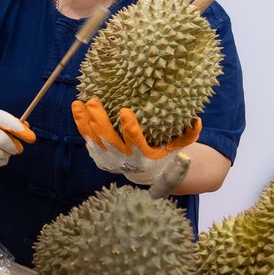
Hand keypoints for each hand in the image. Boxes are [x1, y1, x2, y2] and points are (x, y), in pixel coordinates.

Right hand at [0, 108, 36, 168]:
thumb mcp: (2, 118)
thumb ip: (15, 123)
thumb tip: (27, 129)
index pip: (8, 123)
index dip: (21, 131)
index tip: (32, 138)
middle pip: (3, 141)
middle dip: (14, 147)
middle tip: (19, 148)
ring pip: (1, 154)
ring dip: (8, 153)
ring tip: (6, 149)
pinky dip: (2, 160)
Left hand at [72, 98, 200, 184]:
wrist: (148, 172)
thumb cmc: (164, 153)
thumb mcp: (179, 147)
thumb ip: (188, 135)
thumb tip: (196, 120)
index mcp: (144, 158)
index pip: (135, 143)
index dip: (129, 128)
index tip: (125, 111)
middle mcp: (124, 161)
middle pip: (108, 140)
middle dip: (99, 121)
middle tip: (94, 102)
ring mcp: (109, 159)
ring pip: (94, 139)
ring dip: (85, 121)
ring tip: (80, 102)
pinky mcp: (99, 156)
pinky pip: (88, 139)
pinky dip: (81, 125)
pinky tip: (76, 108)